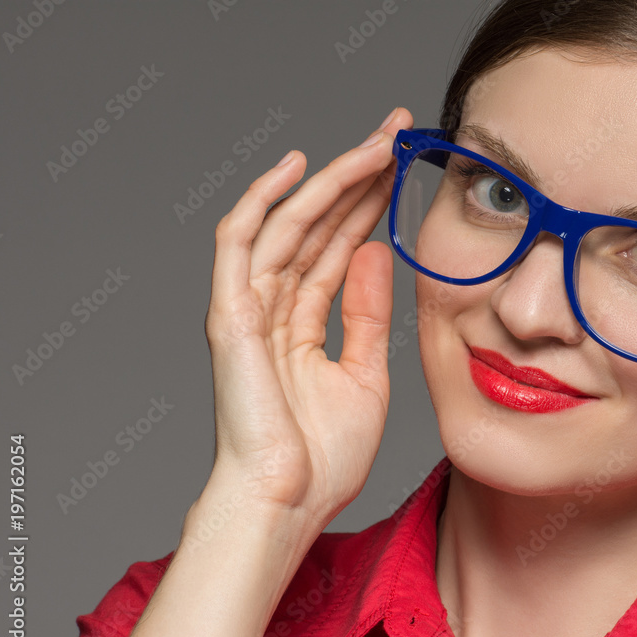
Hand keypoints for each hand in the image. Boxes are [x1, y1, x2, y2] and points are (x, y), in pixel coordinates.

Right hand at [203, 108, 412, 529]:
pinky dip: (263, 201)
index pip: (340, 245)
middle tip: (398, 131)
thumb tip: (376, 253)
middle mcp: (273, 306)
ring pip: (290, 222)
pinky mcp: (230, 315)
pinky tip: (296, 166)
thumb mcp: (365, 373)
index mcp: (302, 322)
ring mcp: (248, 308)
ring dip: (331, 179)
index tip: (405, 166)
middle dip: (358, 176)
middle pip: (319, 224)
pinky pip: (239, 243)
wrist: (290, 504)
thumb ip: (366, 313)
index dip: (370, 202)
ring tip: (376, 142)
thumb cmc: (323, 457)